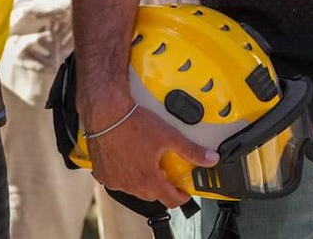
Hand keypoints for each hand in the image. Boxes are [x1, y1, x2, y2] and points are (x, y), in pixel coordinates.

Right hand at [78, 100, 216, 208]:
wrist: (106, 112)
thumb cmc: (134, 123)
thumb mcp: (169, 136)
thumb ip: (191, 151)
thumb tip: (210, 159)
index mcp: (148, 179)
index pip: (170, 200)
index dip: (181, 197)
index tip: (184, 192)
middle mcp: (130, 184)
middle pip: (152, 195)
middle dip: (162, 187)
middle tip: (167, 173)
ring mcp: (114, 180)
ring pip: (134, 189)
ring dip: (143, 181)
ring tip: (148, 163)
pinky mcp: (102, 173)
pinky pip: (117, 181)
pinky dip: (124, 175)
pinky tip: (128, 160)